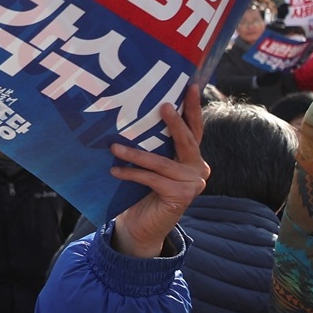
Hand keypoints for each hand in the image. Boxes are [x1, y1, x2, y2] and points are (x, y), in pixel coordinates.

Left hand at [109, 84, 208, 257]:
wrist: (142, 226)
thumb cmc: (143, 191)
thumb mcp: (150, 164)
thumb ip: (153, 145)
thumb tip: (133, 115)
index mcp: (193, 157)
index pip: (195, 128)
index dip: (193, 107)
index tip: (189, 85)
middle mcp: (198, 168)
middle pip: (188, 140)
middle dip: (174, 122)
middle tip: (162, 105)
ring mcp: (192, 183)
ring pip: (162, 162)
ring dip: (135, 153)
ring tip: (114, 147)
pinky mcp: (180, 196)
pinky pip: (151, 179)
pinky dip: (131, 174)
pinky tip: (115, 171)